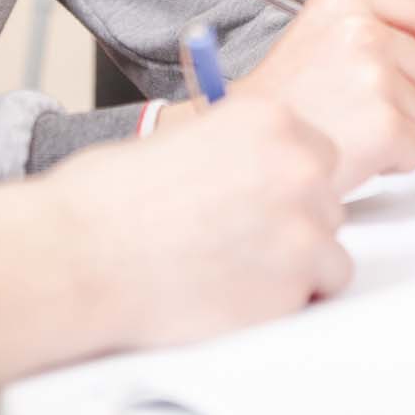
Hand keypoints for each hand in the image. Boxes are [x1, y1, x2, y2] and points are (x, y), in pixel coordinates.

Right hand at [46, 97, 348, 349]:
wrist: (84, 253)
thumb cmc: (114, 198)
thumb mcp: (186, 140)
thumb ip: (238, 154)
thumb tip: (261, 176)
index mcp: (270, 119)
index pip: (316, 151)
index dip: (287, 181)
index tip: (261, 198)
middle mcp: (298, 164)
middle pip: (327, 196)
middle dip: (294, 218)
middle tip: (243, 237)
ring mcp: (303, 223)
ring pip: (329, 247)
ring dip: (295, 260)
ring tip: (237, 266)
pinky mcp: (296, 280)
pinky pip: (318, 289)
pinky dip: (288, 296)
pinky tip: (242, 290)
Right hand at [232, 0, 414, 191]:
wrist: (241, 151)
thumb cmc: (284, 99)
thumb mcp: (323, 35)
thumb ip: (389, 27)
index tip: (386, 65)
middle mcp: (363, 28)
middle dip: (400, 92)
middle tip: (347, 104)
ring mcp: (375, 76)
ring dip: (393, 127)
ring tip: (344, 127)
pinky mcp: (385, 126)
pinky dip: (393, 160)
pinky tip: (352, 153)